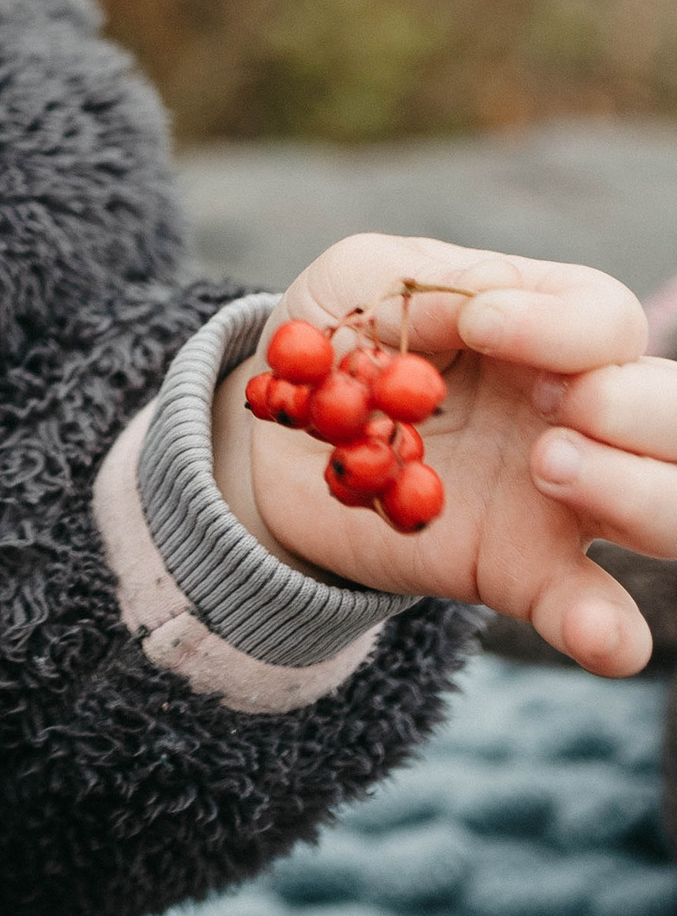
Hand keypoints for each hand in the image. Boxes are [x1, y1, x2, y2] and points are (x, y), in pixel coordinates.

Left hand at [211, 238, 676, 675]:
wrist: (277, 450)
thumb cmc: (337, 344)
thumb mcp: (359, 281)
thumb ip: (426, 285)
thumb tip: (484, 308)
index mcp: (545, 330)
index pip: (607, 318)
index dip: (562, 323)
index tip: (481, 327)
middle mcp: (580, 417)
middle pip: (673, 416)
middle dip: (636, 408)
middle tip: (554, 409)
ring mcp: (565, 503)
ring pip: (670, 509)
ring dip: (638, 493)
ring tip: (549, 469)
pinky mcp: (527, 575)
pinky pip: (598, 614)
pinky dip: (610, 629)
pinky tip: (595, 634)